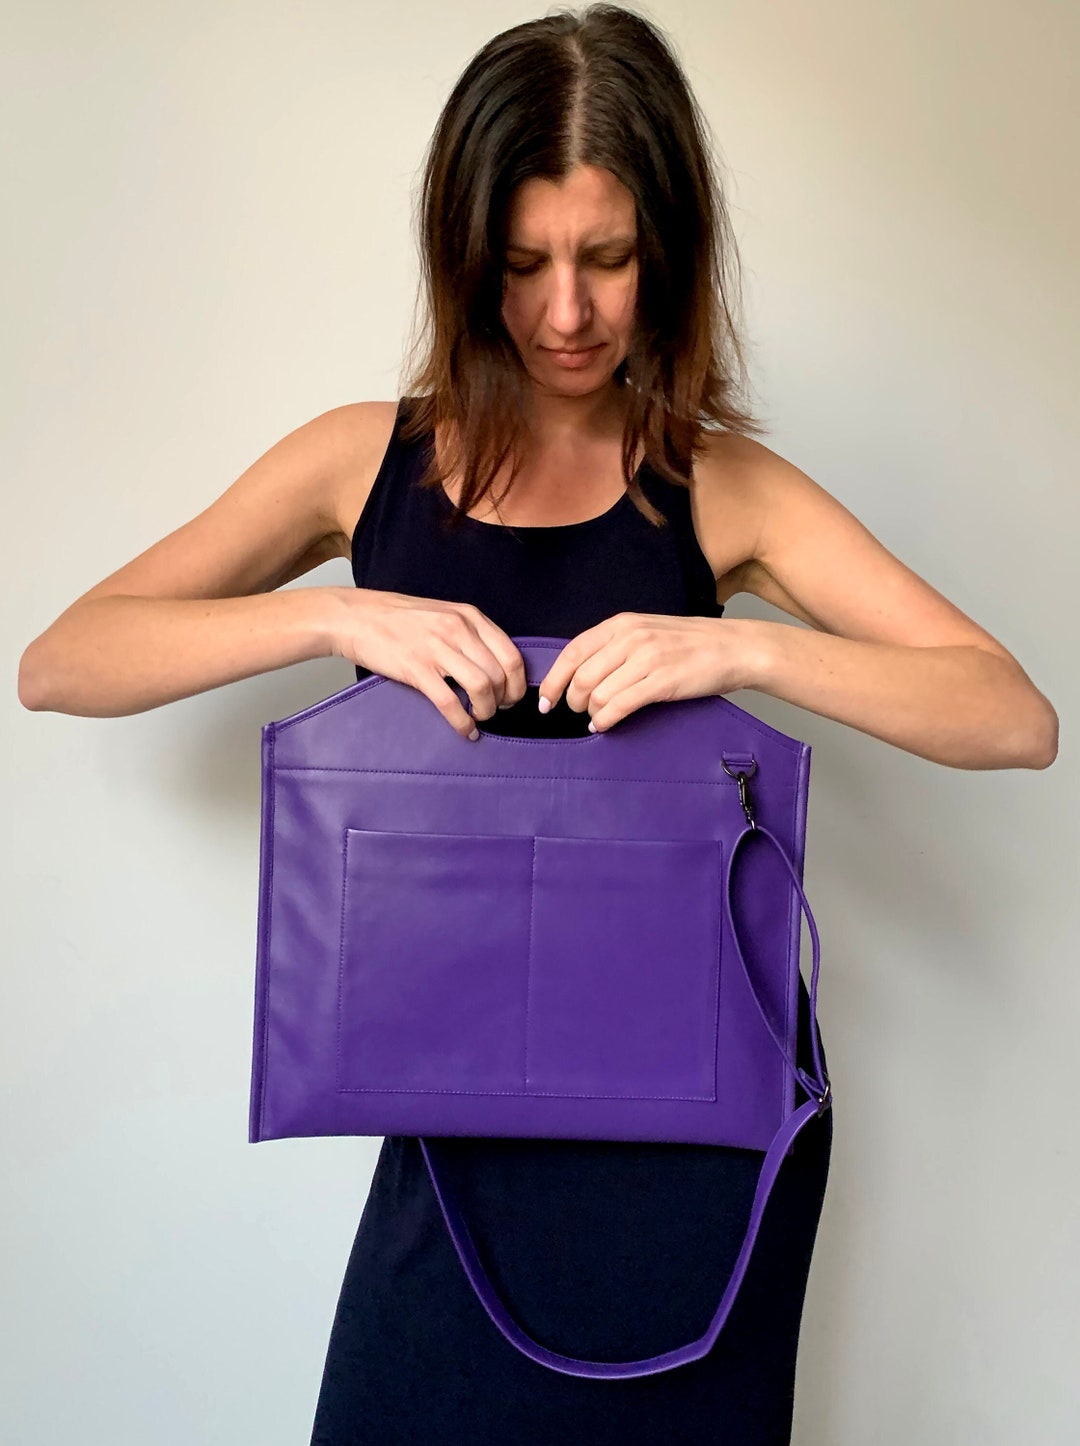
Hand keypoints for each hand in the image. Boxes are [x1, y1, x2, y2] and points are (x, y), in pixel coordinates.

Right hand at [330, 588, 526, 739]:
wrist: (356, 617)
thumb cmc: (398, 618)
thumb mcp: (444, 614)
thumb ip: (470, 634)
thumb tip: (495, 666)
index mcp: (469, 616)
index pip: (512, 655)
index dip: (518, 683)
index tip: (511, 696)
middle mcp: (458, 630)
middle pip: (500, 675)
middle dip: (504, 700)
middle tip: (496, 710)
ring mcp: (437, 649)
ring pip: (482, 688)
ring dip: (486, 711)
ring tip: (480, 718)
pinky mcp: (417, 669)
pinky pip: (450, 703)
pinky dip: (463, 722)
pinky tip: (465, 730)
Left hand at [535, 613, 760, 731]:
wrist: (734, 648)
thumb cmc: (691, 643)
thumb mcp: (647, 631)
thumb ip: (615, 645)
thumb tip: (581, 672)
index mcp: (622, 624)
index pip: (572, 651)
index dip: (554, 679)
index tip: (545, 700)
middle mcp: (630, 638)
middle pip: (581, 677)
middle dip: (572, 700)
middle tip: (578, 712)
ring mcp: (646, 659)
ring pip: (597, 694)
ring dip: (590, 713)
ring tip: (596, 718)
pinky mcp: (661, 682)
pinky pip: (619, 706)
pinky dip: (605, 720)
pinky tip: (605, 725)